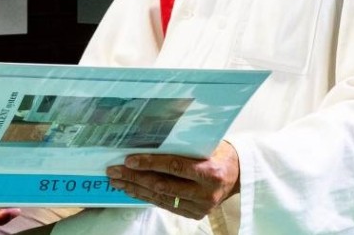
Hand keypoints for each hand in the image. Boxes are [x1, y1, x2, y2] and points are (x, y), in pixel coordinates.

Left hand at [106, 141, 239, 219]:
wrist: (238, 175)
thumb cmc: (220, 155)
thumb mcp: (207, 145)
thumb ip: (183, 146)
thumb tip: (149, 139)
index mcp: (210, 172)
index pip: (175, 167)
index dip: (150, 163)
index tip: (129, 160)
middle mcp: (205, 193)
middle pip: (163, 185)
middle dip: (135, 178)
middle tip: (115, 171)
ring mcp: (200, 206)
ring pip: (161, 198)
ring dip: (136, 189)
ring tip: (118, 181)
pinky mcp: (194, 214)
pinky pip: (165, 205)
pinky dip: (147, 197)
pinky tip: (133, 190)